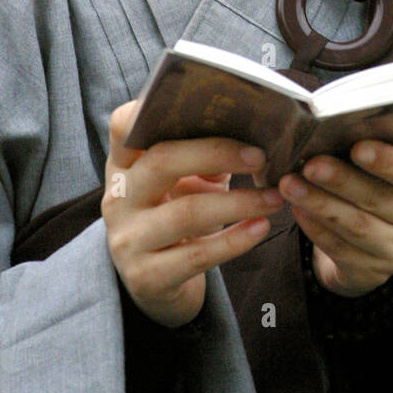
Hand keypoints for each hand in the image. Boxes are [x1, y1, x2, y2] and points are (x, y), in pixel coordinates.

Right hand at [102, 101, 283, 326]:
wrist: (157, 285)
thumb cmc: (176, 219)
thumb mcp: (182, 185)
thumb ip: (201, 158)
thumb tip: (249, 136)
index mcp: (123, 167)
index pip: (122, 127)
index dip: (150, 111)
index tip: (202, 107)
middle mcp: (118, 199)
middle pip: (162, 162)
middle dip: (216, 153)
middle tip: (260, 156)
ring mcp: (127, 239)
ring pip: (186, 213)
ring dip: (239, 203)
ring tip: (274, 197)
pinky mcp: (146, 277)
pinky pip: (196, 255)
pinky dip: (234, 240)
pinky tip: (260, 227)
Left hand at [278, 141, 392, 296]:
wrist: (374, 237)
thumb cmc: (372, 184)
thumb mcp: (379, 165)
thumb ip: (364, 148)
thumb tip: (328, 131)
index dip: (386, 160)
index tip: (357, 148)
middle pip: (376, 199)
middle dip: (339, 181)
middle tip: (309, 165)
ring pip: (356, 226)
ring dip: (319, 204)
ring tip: (290, 186)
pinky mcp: (374, 272)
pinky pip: (340, 249)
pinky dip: (315, 228)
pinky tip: (297, 210)